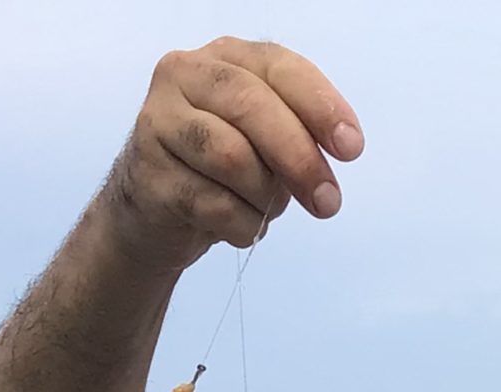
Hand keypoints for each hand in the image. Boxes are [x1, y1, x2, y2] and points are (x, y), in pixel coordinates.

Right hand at [105, 39, 363, 269]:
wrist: (154, 213)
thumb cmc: (220, 170)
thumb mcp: (266, 141)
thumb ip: (298, 134)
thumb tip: (334, 157)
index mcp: (224, 56)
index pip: (279, 67)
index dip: (320, 106)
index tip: (352, 149)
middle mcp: (185, 75)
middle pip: (252, 107)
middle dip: (299, 158)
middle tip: (328, 202)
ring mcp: (158, 121)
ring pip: (232, 158)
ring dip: (265, 198)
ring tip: (263, 209)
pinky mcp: (148, 173)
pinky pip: (214, 205)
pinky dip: (242, 226)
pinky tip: (239, 226)